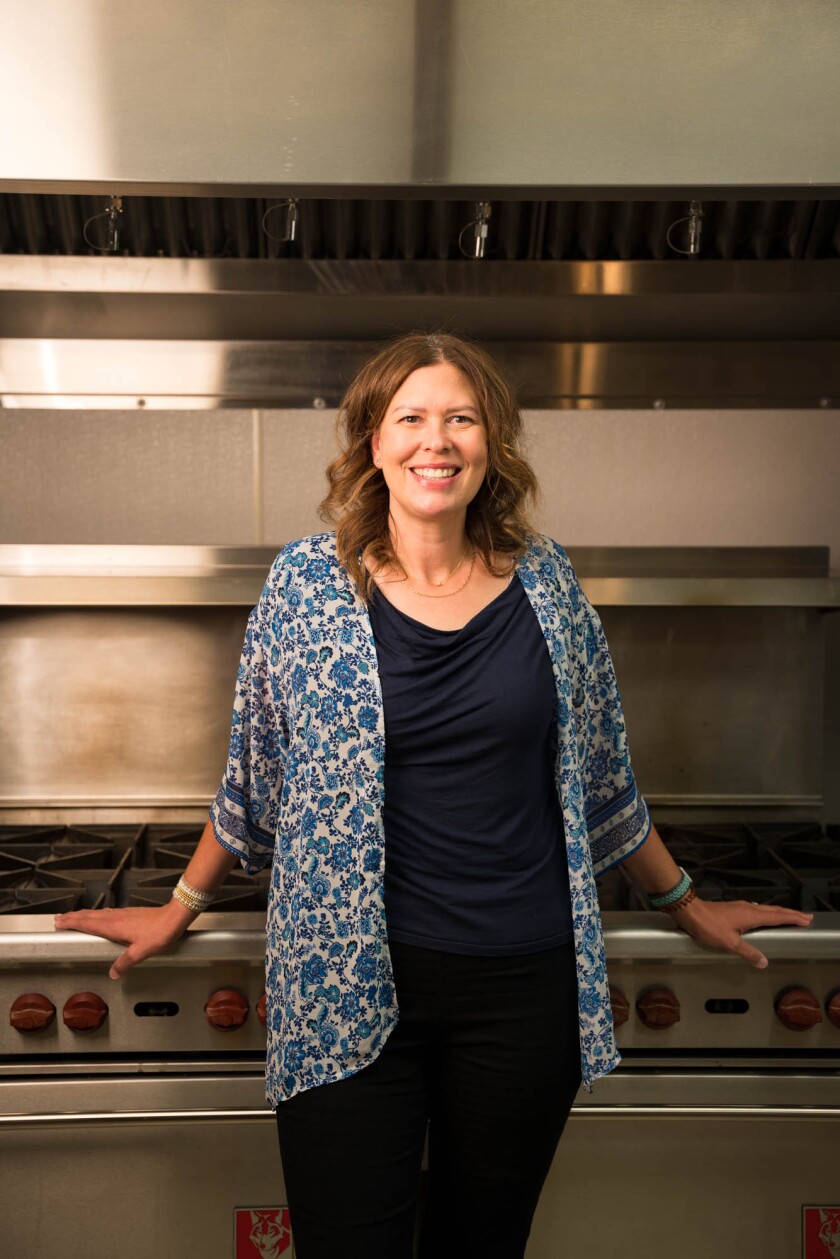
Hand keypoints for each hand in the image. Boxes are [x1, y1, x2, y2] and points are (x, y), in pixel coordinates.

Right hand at [54, 902, 195, 979]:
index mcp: (114, 926)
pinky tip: (102, 916)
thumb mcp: (141, 952)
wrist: (175, 916)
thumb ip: (125, 962)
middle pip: (90, 916)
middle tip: (60, 918)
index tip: (60, 922)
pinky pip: (108, 913)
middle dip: (74, 917)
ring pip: (99, 913)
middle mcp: (117, 917)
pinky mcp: (131, 913)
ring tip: (75, 916)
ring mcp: (124, 914)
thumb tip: (113, 972)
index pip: (88, 923)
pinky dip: (99, 914)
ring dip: (85, 915)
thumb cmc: (160, 932)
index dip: (73, 922)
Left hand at [671, 897, 813, 968]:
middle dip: (790, 913)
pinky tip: (762, 917)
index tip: (806, 919)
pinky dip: (766, 914)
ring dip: (779, 913)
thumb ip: (748, 952)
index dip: (793, 918)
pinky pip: (756, 910)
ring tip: (788, 916)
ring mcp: (740, 907)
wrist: (689, 911)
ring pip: (765, 909)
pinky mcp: (733, 909)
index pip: (777, 916)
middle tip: (805, 916)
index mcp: (751, 915)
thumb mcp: (729, 943)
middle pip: (774, 910)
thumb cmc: (708, 926)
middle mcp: (748, 908)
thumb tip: (764, 962)